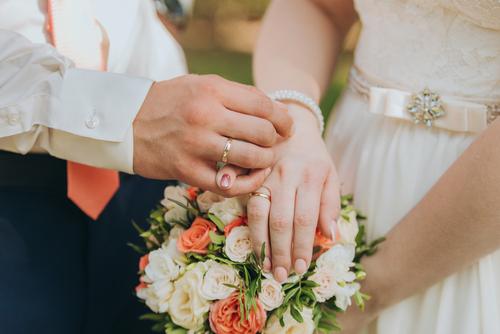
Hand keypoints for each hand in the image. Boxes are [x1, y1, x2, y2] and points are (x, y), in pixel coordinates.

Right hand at [133, 74, 292, 195]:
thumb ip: (236, 95)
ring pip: (250, 158)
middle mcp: (205, 115)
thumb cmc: (168, 102)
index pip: (262, 104)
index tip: (288, 126)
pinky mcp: (186, 170)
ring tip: (267, 160)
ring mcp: (195, 144)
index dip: (282, 118)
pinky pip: (230, 184)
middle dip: (277, 141)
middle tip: (278, 145)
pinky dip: (249, 183)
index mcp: (211, 90)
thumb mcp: (199, 85)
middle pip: (261, 132)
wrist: (124, 122)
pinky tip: (254, 178)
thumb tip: (276, 111)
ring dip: (266, 161)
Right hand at [218, 104, 339, 280]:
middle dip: (281, 251)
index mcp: (310, 176)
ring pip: (259, 213)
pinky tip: (251, 244)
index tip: (301, 268)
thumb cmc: (314, 156)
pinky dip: (248, 226)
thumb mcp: (331, 175)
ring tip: (264, 266)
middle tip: (281, 275)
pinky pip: (246, 203)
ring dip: (261, 243)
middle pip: (281, 220)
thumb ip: (331, 205)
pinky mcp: (250, 176)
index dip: (302, 246)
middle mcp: (286, 176)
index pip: (305, 218)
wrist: (291, 125)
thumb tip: (330, 236)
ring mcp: (264, 175)